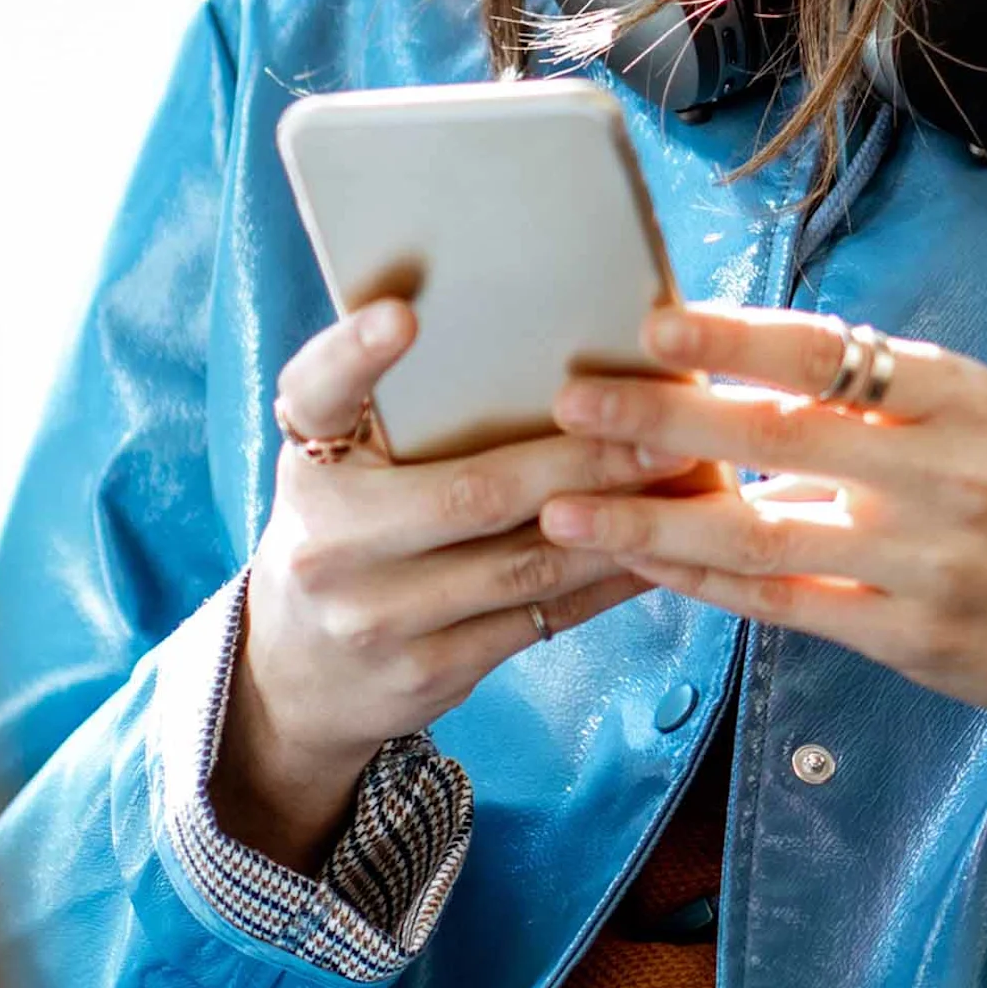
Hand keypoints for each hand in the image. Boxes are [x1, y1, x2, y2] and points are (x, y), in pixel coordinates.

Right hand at [215, 300, 687, 869]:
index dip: (355, 352)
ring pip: (525, 563)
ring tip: (689, 477)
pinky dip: (607, 580)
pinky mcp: (426, 672)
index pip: (316, 392)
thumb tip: (539, 335)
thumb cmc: (347, 526)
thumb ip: (397, 407)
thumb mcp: (341, 462)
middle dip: (583, 457)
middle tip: (667, 422)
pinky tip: (661, 548)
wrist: (297, 674)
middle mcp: (329, 542)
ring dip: (618, 520)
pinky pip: (539, 617)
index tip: (403, 313)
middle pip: (471, 492)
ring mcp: (376, 618)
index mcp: (308, 462)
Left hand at [542, 303, 986, 838]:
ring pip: (765, 536)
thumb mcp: (983, 422)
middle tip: (573, 400)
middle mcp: (948, 475)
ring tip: (566, 506)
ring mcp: (928, 564)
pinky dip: (703, 584)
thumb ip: (878, 397)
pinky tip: (642, 565)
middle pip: (782, 435)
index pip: (834, 351)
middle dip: (665, 419)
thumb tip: (738, 362)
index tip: (652, 323)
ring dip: (655, 521)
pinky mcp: (910, 640)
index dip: (737, 336)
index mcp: (964, 398)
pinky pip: (783, 607)